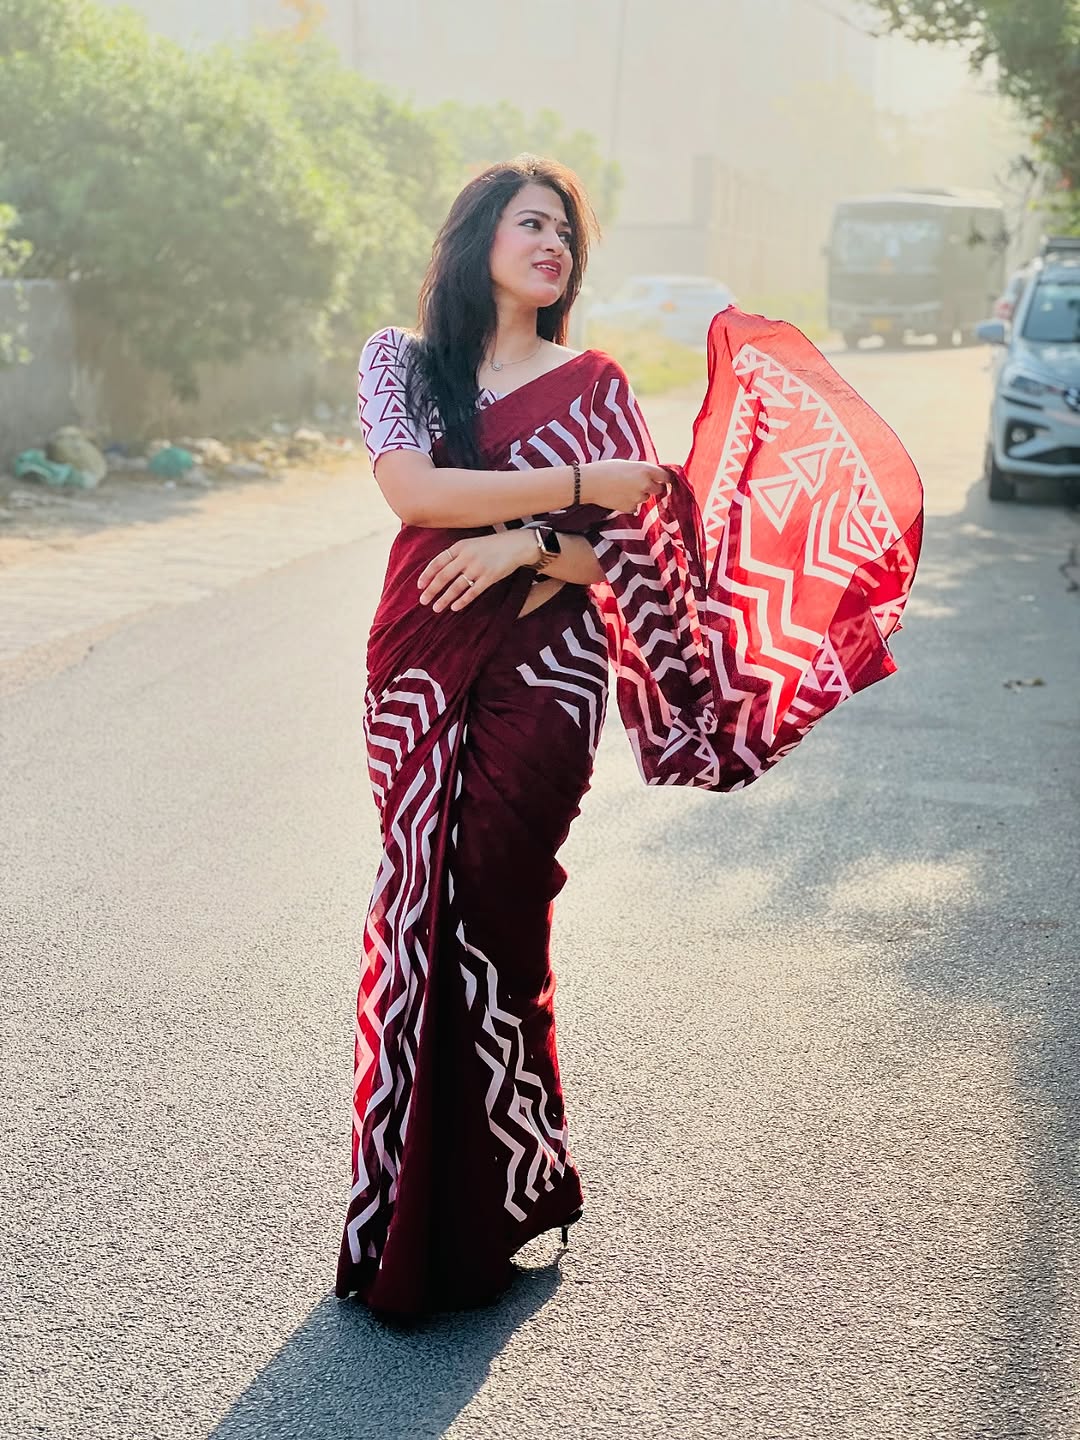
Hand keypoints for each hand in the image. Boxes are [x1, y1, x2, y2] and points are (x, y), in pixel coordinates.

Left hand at [417, 531, 535, 612]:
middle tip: (423, 601)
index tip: (419, 586)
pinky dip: (462, 601)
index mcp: (460, 546)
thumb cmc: (492, 545)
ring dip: (444, 599)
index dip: (427, 575)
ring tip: (436, 608)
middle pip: (443, 576)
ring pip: (456, 586)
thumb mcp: (472, 544)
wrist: (516, 544)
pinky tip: (455, 607)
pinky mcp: (489, 577)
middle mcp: (466, 556)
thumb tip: (439, 569)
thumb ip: (457, 554)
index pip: (437, 562)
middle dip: (431, 590)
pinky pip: (472, 592)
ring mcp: (478, 567)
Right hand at [580, 460, 668, 512]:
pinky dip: (629, 503)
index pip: (666, 476)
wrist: (589, 483)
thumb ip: (642, 470)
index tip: (663, 479)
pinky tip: (618, 497)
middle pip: (659, 489)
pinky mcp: (630, 508)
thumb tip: (653, 476)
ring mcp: (638, 498)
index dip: (664, 478)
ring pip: (645, 498)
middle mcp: (645, 484)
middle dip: (653, 487)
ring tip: (623, 489)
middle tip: (642, 484)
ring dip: (639, 495)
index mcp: (645, 469)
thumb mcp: (627, 464)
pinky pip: (635, 506)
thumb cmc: (605, 469)